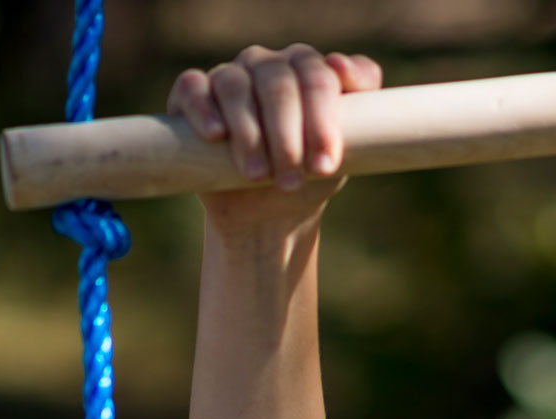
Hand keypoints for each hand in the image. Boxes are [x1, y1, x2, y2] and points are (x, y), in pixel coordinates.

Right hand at [167, 44, 382, 230]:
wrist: (267, 215)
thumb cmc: (308, 178)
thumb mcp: (341, 154)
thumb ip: (362, 116)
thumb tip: (341, 70)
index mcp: (307, 71)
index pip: (318, 78)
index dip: (322, 119)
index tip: (326, 164)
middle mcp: (269, 66)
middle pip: (278, 82)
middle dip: (287, 134)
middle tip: (292, 180)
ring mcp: (231, 78)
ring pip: (236, 86)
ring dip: (249, 133)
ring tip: (258, 175)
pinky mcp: (195, 96)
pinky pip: (193, 88)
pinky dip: (203, 108)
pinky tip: (216, 135)